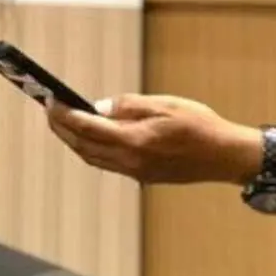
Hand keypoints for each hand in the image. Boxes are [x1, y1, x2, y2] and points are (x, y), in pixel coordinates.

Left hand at [46, 93, 259, 184]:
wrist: (226, 156)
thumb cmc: (200, 125)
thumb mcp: (165, 104)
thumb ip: (129, 106)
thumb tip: (98, 106)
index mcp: (134, 141)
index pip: (86, 127)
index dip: (63, 113)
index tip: (50, 100)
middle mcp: (129, 160)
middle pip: (82, 145)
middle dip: (61, 127)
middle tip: (49, 109)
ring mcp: (134, 171)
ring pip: (90, 157)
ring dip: (72, 140)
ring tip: (61, 122)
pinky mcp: (140, 175)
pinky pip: (105, 163)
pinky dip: (89, 150)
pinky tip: (87, 138)